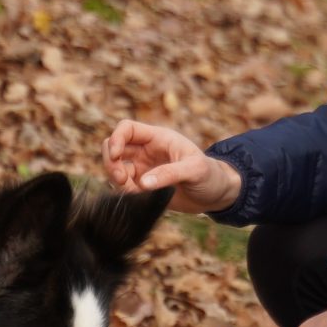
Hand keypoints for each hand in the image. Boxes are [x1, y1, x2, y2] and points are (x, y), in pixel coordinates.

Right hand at [101, 120, 242, 214]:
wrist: (216, 195)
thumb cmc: (210, 176)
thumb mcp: (194, 171)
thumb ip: (169, 174)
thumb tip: (142, 183)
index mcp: (158, 138)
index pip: (127, 128)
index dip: (116, 139)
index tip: (117, 155)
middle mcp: (146, 151)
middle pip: (113, 147)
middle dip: (111, 161)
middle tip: (121, 178)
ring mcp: (143, 168)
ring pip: (115, 167)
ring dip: (115, 178)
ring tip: (132, 190)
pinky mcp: (143, 186)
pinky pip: (123, 186)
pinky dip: (124, 192)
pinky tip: (139, 198)